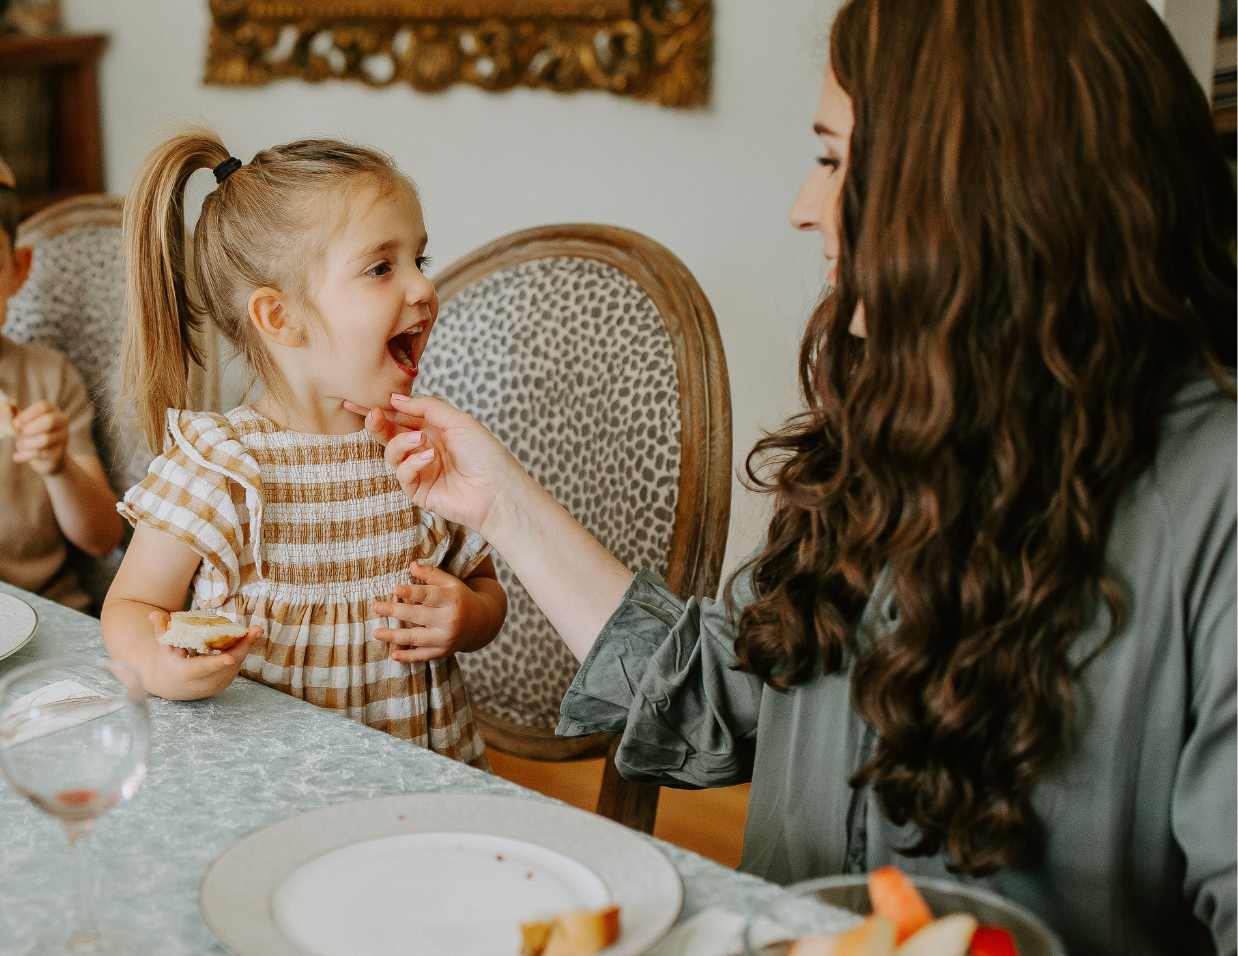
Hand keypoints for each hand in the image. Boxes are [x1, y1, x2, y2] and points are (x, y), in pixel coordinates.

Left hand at [12, 400, 69, 474]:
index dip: (28, 415)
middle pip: (49, 422)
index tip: (15, 423)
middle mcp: (62, 422)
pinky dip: (26, 455)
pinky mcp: (60, 453)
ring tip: (19, 445)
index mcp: (52, 410)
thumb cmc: (33, 435)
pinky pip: (42, 453)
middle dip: (30, 429)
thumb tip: (7, 415)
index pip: (44, 407)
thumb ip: (19, 419)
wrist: (46, 456)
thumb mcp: (26, 424)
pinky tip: (18, 456)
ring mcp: (63, 438)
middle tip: (19, 433)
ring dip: (27, 443)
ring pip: (46, 439)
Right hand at [143, 610, 263, 700]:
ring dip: (246, 646)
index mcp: (186, 674)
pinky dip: (242, 651)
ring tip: (255, 631)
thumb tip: (154, 615)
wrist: (173, 687)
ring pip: (236, 664)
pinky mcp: (225, 682)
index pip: (203, 669)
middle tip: (256, 630)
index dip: (217, 663)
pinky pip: (237, 665)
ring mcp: (216, 684)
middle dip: (244, 647)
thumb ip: (162, 631)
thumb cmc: (168, 664)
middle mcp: (204, 682)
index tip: (230, 658)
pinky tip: (248, 638)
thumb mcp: (164, 649)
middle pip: (227, 665)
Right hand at [343, 393, 528, 537]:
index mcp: (434, 429)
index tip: (356, 400)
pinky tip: (430, 457)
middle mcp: (424, 449)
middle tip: (373, 415)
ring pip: (392, 454)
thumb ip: (426, 407)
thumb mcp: (458, 420)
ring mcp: (420, 472)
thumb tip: (395, 398)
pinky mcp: (419, 492)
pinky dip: (413, 463)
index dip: (380, 409)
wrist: (498, 491)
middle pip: (390, 434)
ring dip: (401, 443)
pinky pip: (403, 474)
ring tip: (422, 440)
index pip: (401, 417)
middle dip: (378, 424)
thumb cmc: (485, 454)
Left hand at [373, 563, 499, 662]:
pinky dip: (408, 657)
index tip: (394, 589)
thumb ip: (432, 574)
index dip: (412, 592)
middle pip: (418, 616)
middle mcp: (449, 620)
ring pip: (416, 638)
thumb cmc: (461, 598)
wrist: (481, 623)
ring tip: (376, 633)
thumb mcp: (451, 583)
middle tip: (376, 607)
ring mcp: (446, 638)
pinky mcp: (443, 651)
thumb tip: (412, 564)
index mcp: (452, 600)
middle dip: (395, 611)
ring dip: (395, 636)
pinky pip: (423, 656)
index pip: (429, 595)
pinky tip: (393, 654)